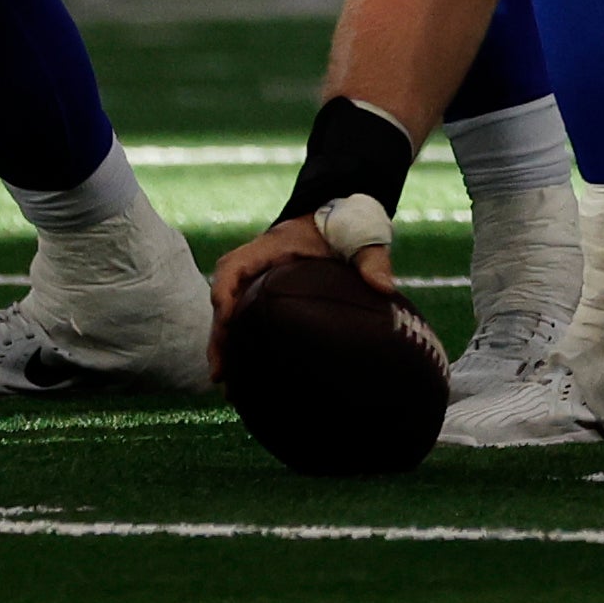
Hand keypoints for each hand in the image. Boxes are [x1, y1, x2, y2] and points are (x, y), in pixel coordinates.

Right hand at [210, 214, 393, 362]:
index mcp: (269, 247)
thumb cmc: (346, 225)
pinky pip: (240, 317)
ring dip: (224, 346)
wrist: (340, 217)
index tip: (228, 326)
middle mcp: (252, 264)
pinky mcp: (260, 294)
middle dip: (219, 337)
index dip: (225, 298)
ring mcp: (253, 280)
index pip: (232, 270)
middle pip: (223, 300)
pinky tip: (243, 373)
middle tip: (221, 374)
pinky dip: (238, 342)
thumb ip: (371, 259)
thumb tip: (384, 288)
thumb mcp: (360, 236)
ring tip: (227, 385)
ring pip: (227, 314)